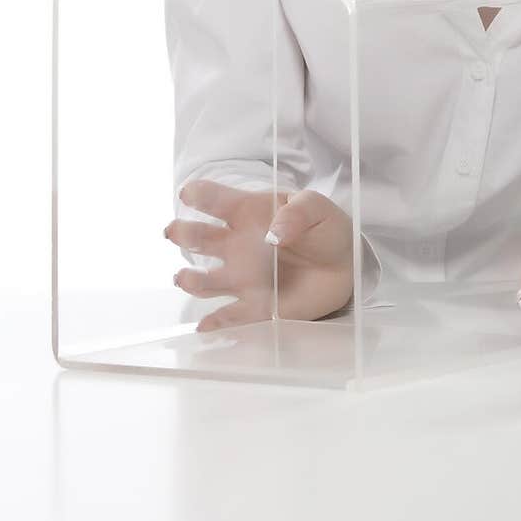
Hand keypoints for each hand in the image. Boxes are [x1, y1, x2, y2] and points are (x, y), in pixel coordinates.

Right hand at [164, 179, 353, 331]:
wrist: (345, 264)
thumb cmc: (324, 228)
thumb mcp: (317, 207)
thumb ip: (298, 212)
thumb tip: (275, 233)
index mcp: (248, 212)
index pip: (215, 200)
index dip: (199, 195)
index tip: (189, 195)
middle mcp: (236, 244)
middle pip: (199, 238)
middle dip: (183, 234)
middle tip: (175, 232)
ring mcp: (242, 276)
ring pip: (205, 280)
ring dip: (192, 280)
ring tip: (187, 278)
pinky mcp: (256, 306)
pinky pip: (230, 316)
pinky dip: (216, 322)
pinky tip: (207, 325)